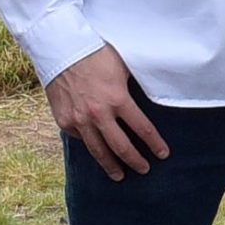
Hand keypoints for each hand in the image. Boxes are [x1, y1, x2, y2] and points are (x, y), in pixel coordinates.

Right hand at [46, 45, 168, 180]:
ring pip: (98, 151)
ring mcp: (79, 120)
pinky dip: (90, 146)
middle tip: (144, 169)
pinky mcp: (64, 121)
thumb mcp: (123, 66)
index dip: (155, 144)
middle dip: (135, 161)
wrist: (60, 49)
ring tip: (119, 176)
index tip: (163, 154)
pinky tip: (97, 151)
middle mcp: (99, 114)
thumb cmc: (96, 53)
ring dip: (111, 165)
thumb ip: (136, 85)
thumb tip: (154, 93)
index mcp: (118, 99)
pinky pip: (80, 139)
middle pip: (122, 147)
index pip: (143, 129)